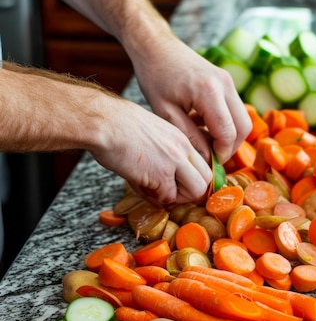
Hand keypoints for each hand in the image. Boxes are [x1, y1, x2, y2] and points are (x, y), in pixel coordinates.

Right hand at [89, 98, 212, 207]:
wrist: (103, 122)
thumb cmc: (116, 124)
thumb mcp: (150, 131)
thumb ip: (162, 151)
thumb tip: (160, 175)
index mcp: (180, 137)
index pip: (203, 162)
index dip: (192, 177)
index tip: (178, 182)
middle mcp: (182, 148)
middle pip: (206, 178)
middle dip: (190, 191)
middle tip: (169, 191)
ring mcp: (174, 161)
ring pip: (196, 191)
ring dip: (177, 197)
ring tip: (157, 192)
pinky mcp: (160, 174)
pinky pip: (168, 198)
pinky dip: (156, 199)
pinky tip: (142, 188)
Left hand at [131, 31, 251, 164]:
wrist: (156, 46)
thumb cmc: (154, 76)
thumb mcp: (166, 112)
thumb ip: (189, 137)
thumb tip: (207, 160)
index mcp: (209, 92)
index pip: (227, 133)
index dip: (221, 154)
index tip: (208, 165)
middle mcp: (225, 84)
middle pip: (244, 128)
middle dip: (230, 147)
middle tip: (210, 158)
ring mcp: (228, 80)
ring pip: (242, 119)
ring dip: (228, 135)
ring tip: (203, 142)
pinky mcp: (226, 80)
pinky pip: (234, 109)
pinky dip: (224, 123)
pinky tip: (201, 126)